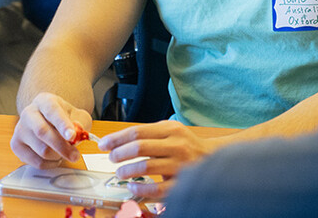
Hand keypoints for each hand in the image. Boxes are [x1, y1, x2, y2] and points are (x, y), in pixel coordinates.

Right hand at [10, 92, 92, 167]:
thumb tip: (76, 134)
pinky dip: (51, 163)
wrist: (46, 121)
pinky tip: (55, 156)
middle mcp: (29, 113)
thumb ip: (80, 123)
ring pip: (41, 150)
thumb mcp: (77, 116)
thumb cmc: (63, 118)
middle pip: (42, 132)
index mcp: (44, 101)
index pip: (52, 111)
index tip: (72, 136)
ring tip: (65, 152)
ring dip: (58, 156)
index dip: (62, 124)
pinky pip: (36, 162)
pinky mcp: (16, 145)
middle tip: (75, 155)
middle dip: (62, 146)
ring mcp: (20, 129)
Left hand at [96, 120, 217, 199]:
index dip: (117, 138)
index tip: (104, 144)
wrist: (213, 158)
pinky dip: (141, 188)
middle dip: (120, 153)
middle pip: (140, 147)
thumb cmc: (186, 145)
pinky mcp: (182, 182)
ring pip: (146, 166)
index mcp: (171, 129)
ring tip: (120, 173)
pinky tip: (133, 187)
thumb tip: (118, 141)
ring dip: (127, 170)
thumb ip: (149, 134)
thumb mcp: (171, 132)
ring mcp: (180, 164)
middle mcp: (176, 144)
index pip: (137, 131)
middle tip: (111, 158)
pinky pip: (157, 188)